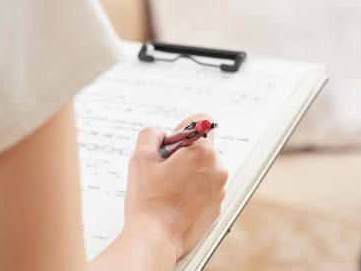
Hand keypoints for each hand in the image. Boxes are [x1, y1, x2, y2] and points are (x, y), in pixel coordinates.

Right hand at [123, 114, 227, 259]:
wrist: (155, 238)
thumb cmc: (149, 202)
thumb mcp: (141, 159)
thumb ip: (150, 135)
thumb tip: (160, 134)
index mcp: (203, 153)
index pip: (202, 121)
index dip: (183, 128)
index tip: (171, 144)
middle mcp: (217, 169)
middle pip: (202, 147)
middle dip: (184, 153)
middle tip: (164, 170)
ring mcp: (219, 190)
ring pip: (204, 169)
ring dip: (188, 173)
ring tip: (168, 188)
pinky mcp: (216, 206)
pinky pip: (206, 188)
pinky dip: (193, 191)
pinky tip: (174, 201)